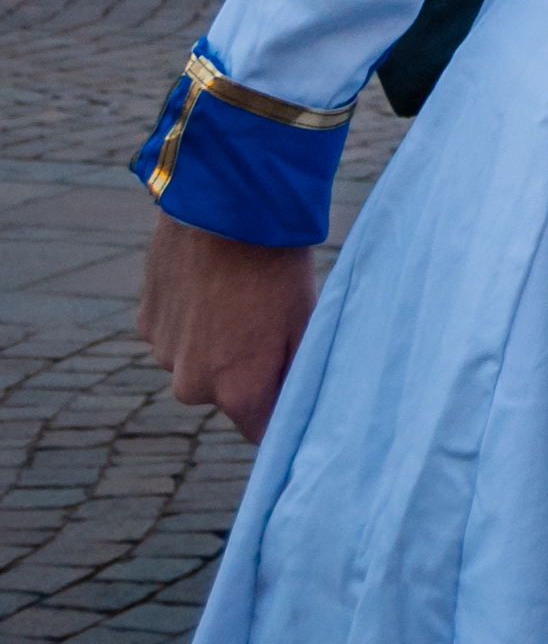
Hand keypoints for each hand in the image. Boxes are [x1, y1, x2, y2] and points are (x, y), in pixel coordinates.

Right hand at [138, 214, 319, 441]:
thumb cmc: (280, 268)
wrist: (226, 212)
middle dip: (250, 371)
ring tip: (241, 298)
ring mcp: (163, 356)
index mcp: (238, 394)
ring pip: (199, 363)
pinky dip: (192, 319)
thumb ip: (297, 377)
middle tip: (272, 324)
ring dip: (218, 343)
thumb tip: (301, 408)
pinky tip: (213, 284)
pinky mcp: (145, 324)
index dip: (281, 412)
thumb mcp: (307, 325)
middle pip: (229, 395)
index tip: (295, 389)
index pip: (262, 431)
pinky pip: (176, 335)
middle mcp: (193, 387)